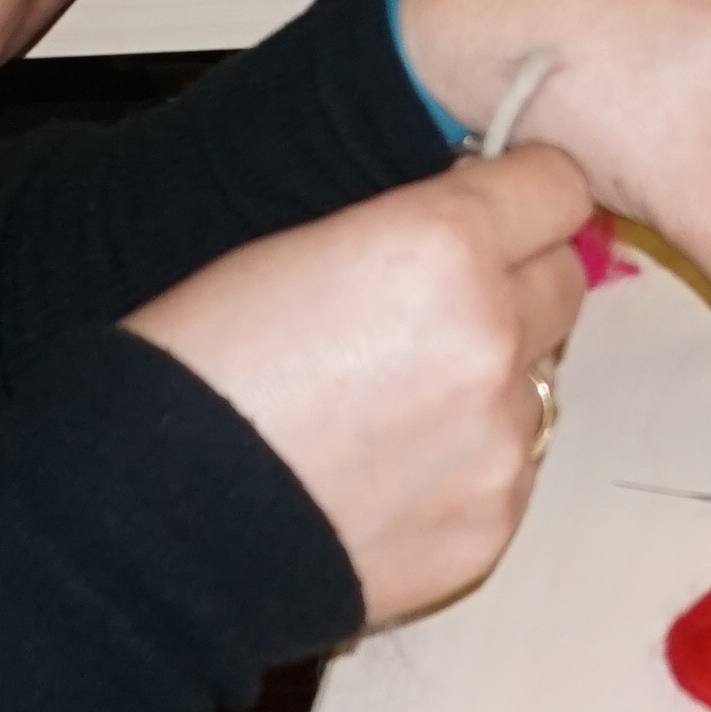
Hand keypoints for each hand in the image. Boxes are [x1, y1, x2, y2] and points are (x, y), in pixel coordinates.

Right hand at [128, 147, 595, 626]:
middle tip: (430, 312)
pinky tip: (384, 470)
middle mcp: (492, 339)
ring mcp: (499, 442)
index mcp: (442, 248)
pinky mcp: (491, 524)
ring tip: (385, 407)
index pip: (558, 188)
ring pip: (536, 381)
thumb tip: (482, 223)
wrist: (148, 524)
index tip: (496, 209)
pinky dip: (466, 462)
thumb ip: (415, 228)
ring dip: (487, 381)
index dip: (519, 196)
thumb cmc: (196, 372)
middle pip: (563, 281)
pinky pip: (510, 467)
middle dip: (512, 285)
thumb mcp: (296, 245)